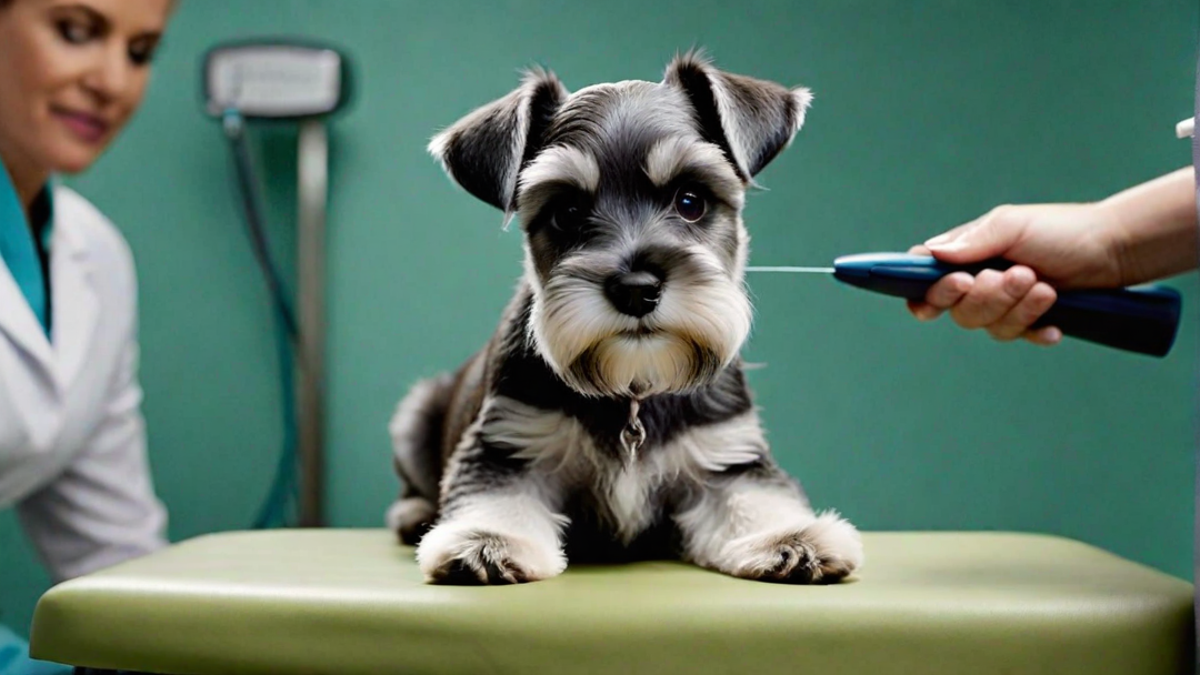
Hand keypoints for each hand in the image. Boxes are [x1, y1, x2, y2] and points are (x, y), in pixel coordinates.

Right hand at [907, 202, 1124, 345]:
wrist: (1113, 248)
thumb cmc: (1060, 229)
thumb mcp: (1013, 225)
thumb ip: (973, 240)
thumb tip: (932, 253)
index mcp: (964, 255)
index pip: (925, 278)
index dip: (929, 292)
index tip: (949, 290)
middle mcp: (978, 282)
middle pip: (959, 311)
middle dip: (990, 297)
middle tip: (1022, 275)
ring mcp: (1002, 304)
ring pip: (988, 326)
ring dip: (1018, 309)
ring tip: (1047, 287)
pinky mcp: (1027, 321)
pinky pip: (1019, 337)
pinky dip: (1035, 331)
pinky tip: (1054, 324)